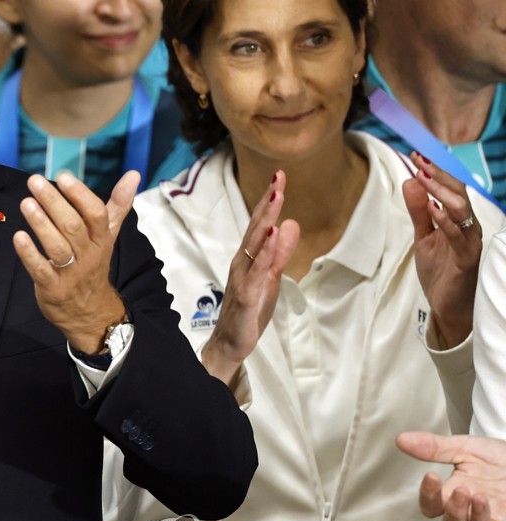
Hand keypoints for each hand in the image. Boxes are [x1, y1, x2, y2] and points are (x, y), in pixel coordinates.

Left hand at [12, 170, 137, 354]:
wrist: (91, 312)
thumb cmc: (94, 264)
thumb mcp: (109, 235)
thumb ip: (118, 204)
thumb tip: (133, 174)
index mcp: (102, 239)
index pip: (96, 214)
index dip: (80, 195)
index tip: (63, 176)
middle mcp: (88, 254)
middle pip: (73, 226)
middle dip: (54, 202)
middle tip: (34, 182)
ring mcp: (70, 273)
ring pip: (57, 247)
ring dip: (40, 224)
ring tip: (26, 203)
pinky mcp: (52, 288)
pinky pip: (40, 270)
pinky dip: (29, 254)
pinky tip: (18, 236)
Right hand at [202, 170, 299, 386]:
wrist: (230, 343)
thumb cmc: (249, 310)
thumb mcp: (271, 278)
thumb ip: (280, 252)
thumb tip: (290, 224)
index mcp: (248, 258)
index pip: (259, 224)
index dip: (269, 201)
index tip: (280, 177)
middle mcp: (242, 262)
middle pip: (255, 227)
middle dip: (267, 202)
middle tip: (278, 178)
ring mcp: (242, 277)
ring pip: (254, 244)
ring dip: (265, 220)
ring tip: (276, 198)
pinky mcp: (247, 295)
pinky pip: (257, 270)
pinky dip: (264, 252)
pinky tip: (270, 237)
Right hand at [397, 431, 505, 520]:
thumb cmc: (497, 457)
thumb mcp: (464, 447)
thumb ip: (434, 447)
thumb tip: (401, 439)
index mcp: (453, 492)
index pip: (431, 505)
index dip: (427, 495)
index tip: (431, 476)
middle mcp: (468, 509)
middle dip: (450, 510)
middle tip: (458, 489)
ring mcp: (487, 517)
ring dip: (465, 515)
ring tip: (470, 493)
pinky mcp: (504, 519)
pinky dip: (483, 516)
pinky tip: (483, 499)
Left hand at [403, 152, 482, 347]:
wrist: (449, 306)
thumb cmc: (441, 270)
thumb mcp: (423, 236)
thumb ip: (418, 211)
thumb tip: (409, 181)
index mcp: (460, 220)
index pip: (451, 189)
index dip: (435, 172)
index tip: (415, 156)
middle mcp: (469, 227)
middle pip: (459, 194)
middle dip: (439, 176)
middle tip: (419, 161)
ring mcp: (470, 242)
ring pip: (462, 210)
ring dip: (441, 192)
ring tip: (423, 179)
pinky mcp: (467, 259)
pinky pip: (458, 236)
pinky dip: (445, 220)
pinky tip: (432, 209)